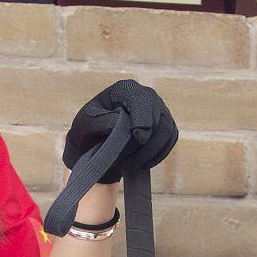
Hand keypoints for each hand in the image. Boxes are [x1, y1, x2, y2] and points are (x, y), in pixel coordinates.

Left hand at [61, 79, 178, 182]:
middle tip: (126, 163)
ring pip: (166, 132)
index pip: (142, 101)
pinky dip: (157, 155)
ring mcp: (159, 110)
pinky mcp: (165, 126)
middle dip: (144, 144)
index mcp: (125, 89)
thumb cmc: (88, 130)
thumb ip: (101, 122)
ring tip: (130, 167)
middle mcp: (147, 95)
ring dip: (150, 153)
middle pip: (158, 119)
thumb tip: (119, 123)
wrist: (95, 142)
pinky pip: (169, 141)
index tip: (138, 139)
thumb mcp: (86, 124)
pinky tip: (142, 164)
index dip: (143, 120)